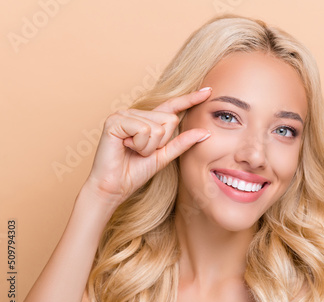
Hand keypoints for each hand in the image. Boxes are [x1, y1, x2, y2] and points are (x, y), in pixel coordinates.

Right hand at [84, 87, 211, 204]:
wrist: (114, 187)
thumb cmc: (134, 172)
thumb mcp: (164, 156)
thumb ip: (182, 142)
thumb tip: (206, 132)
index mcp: (146, 120)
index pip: (172, 107)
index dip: (190, 99)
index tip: (209, 91)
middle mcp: (134, 113)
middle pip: (169, 119)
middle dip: (161, 142)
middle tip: (142, 151)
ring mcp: (123, 114)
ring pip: (158, 127)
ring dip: (149, 146)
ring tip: (133, 151)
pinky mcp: (115, 120)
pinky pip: (144, 130)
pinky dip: (140, 144)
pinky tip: (126, 147)